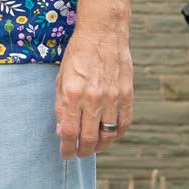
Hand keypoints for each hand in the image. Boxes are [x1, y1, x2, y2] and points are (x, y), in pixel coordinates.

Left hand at [54, 23, 131, 158]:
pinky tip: (111, 135)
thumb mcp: (61, 78)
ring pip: (108, 135)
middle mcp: (93, 98)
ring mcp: (112, 98)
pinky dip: (117, 134)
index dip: (67, 148)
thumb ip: (62, 105)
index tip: (65, 154)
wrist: (103, 33)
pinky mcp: (127, 94)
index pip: (69, 132)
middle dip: (83, 151)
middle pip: (89, 138)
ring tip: (94, 147)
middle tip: (79, 153)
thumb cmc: (78, 54)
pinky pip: (124, 123)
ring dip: (100, 146)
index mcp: (72, 94)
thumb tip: (63, 131)